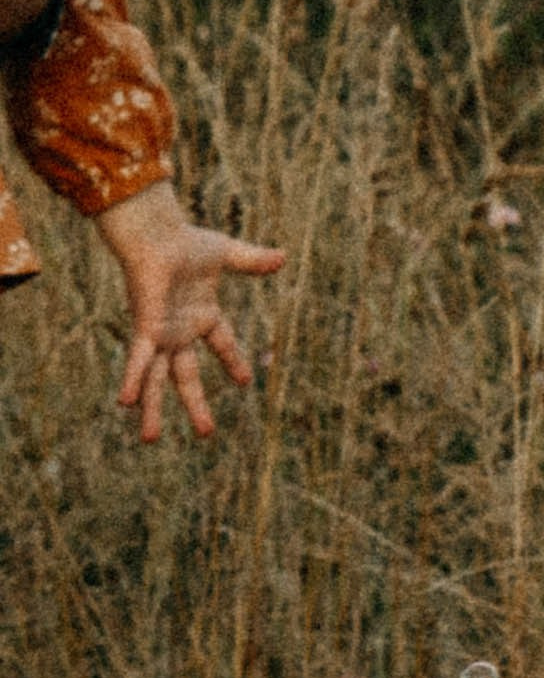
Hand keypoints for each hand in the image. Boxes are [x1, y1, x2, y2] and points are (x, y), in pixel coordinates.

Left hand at [94, 178, 285, 442]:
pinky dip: (134, 380)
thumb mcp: (227, 254)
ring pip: (157, 380)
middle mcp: (181, 330)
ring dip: (153, 409)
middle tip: (207, 432)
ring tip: (150, 441)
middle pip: (188, 376)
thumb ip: (253, 261)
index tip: (245, 382)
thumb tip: (283, 257)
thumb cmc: (186, 242)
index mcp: (202, 314)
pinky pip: (139, 361)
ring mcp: (162, 334)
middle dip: (196, 404)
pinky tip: (127, 403)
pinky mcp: (146, 330)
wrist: (158, 236)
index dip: (234, 361)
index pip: (222, 343)